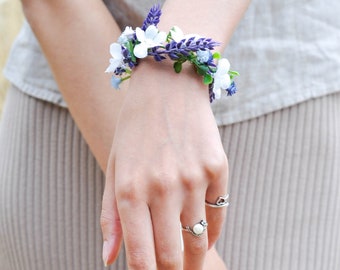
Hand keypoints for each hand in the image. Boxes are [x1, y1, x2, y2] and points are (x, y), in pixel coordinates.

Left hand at [101, 61, 228, 268]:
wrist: (167, 86)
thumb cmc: (135, 130)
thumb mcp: (114, 168)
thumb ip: (110, 216)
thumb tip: (109, 259)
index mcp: (130, 190)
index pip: (141, 257)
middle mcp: (163, 187)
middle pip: (172, 256)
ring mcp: (194, 178)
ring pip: (198, 240)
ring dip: (193, 259)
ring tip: (187, 261)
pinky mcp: (218, 168)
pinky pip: (218, 216)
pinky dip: (210, 233)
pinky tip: (202, 234)